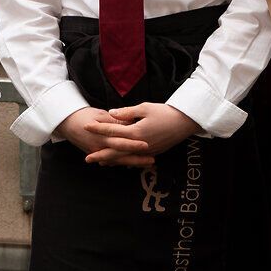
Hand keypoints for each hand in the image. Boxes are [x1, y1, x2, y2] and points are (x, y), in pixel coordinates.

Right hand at [58, 106, 146, 166]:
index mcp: (102, 135)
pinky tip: (134, 165)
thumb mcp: (100, 114)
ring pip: (118, 160)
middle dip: (137, 159)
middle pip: (121, 155)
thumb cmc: (85, 115)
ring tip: (148, 164)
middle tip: (152, 161)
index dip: (133, 144)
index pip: (120, 141)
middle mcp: (100, 146)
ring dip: (133, 162)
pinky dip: (122, 162)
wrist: (67, 123)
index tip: (146, 145)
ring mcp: (97, 152)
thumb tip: (130, 123)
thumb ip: (115, 120)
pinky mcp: (96, 154)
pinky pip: (111, 160)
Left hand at [82, 103, 197, 166]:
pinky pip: (135, 159)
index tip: (86, 127)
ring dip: (111, 160)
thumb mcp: (145, 108)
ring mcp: (146, 151)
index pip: (113, 131)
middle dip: (100, 154)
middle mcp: (140, 144)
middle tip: (87, 158)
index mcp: (136, 132)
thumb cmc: (165, 112)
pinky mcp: (153, 152)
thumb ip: (126, 113)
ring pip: (125, 158)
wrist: (185, 122)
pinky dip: (125, 160)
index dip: (98, 128)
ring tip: (100, 162)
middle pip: (116, 151)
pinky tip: (119, 162)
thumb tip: (110, 113)